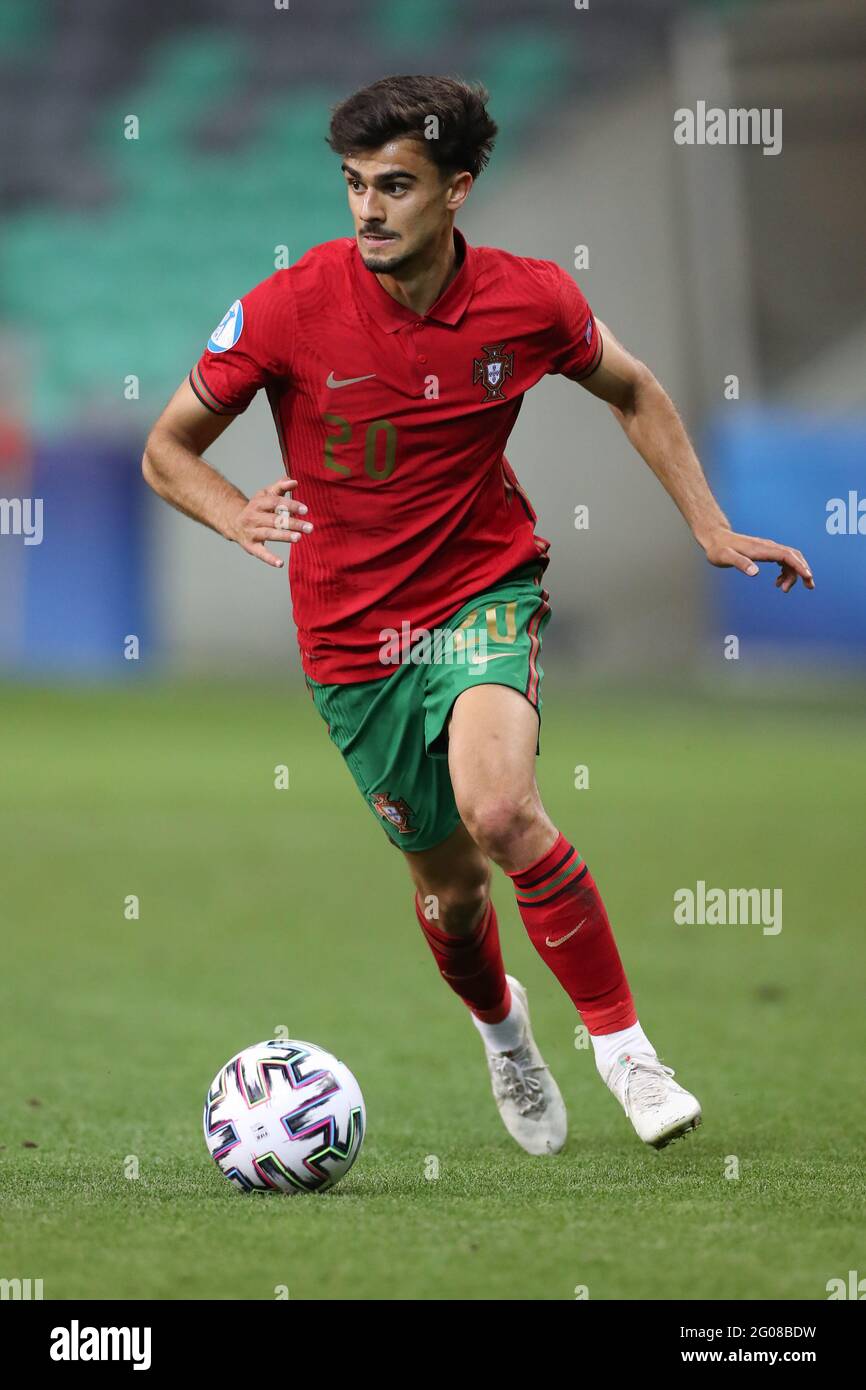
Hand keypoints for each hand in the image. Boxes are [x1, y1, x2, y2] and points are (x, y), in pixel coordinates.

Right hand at [228, 478, 311, 568]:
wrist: (233, 522)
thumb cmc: (256, 508)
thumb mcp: (265, 495)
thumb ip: (280, 487)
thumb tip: (294, 481)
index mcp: (258, 503)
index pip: (275, 503)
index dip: (290, 505)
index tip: (305, 510)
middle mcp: (253, 517)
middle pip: (275, 520)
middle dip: (292, 523)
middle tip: (309, 528)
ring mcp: (251, 532)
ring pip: (269, 534)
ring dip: (283, 536)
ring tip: (298, 538)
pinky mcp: (250, 546)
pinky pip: (260, 553)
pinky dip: (269, 559)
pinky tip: (280, 564)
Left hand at [697, 526, 813, 591]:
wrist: (715, 538)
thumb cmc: (718, 549)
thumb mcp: (725, 557)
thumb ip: (740, 563)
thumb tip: (755, 572)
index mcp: (761, 549)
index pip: (786, 555)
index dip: (799, 566)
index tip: (808, 577)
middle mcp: (767, 546)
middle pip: (793, 556)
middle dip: (803, 570)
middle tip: (809, 587)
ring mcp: (767, 548)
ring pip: (789, 559)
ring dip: (793, 574)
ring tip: (783, 589)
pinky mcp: (765, 551)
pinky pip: (783, 560)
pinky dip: (786, 571)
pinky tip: (778, 582)